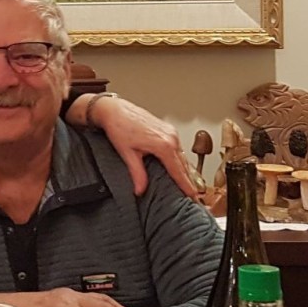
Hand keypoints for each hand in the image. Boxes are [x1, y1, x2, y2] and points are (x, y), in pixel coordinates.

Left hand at [79, 94, 196, 197]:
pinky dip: (180, 159)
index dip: (186, 185)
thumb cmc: (119, 126)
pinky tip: (178, 167)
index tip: (192, 196)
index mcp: (164, 144)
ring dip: (185, 170)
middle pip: (183, 164)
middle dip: (188, 180)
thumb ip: (137, 173)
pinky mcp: (168, 129)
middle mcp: (171, 137)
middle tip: (193, 195)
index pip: (178, 171)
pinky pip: (178, 148)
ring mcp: (171, 131)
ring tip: (188, 185)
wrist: (115, 110)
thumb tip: (140, 189)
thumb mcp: (128, 154)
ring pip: (182, 156)